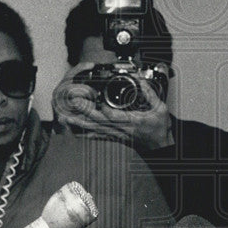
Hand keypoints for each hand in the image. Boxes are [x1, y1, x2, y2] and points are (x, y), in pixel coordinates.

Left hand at [53, 63, 174, 150]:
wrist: (160, 146)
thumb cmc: (160, 129)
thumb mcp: (160, 109)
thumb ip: (150, 93)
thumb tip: (140, 81)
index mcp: (132, 121)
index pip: (114, 116)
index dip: (104, 109)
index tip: (96, 99)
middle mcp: (121, 129)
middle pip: (98, 121)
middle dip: (84, 111)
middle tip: (73, 102)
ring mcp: (117, 134)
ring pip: (95, 129)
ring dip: (80, 122)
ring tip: (66, 116)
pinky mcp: (115, 137)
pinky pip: (98, 136)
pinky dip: (85, 133)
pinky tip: (75, 130)